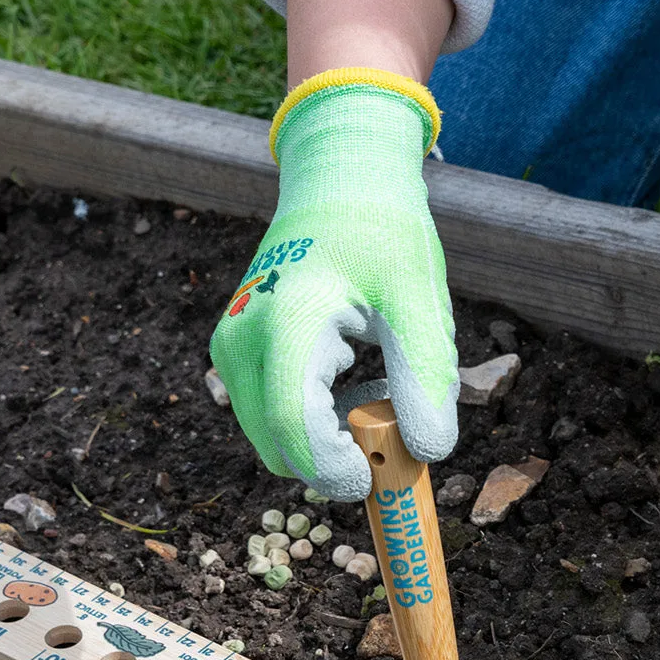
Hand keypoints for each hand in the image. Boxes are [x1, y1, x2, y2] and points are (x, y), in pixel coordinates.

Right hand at [210, 72, 457, 500]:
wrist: (338, 185)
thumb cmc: (384, 236)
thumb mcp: (418, 300)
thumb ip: (425, 377)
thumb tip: (429, 453)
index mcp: (289, 322)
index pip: (296, 428)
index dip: (337, 471)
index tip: (380, 475)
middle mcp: (243, 341)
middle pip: (281, 449)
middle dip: (337, 456)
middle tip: (391, 405)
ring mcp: (230, 350)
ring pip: (275, 442)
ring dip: (327, 439)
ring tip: (372, 377)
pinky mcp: (233, 357)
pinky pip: (271, 419)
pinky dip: (313, 420)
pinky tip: (348, 373)